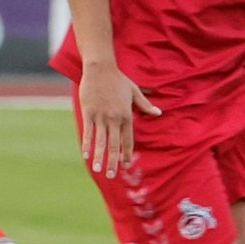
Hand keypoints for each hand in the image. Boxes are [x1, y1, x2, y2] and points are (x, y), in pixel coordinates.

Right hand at [77, 61, 158, 177]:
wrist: (101, 68)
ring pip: (100, 141)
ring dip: (99, 157)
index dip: (127, 154)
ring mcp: (101, 116)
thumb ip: (145, 104)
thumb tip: (159, 112)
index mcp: (126, 115)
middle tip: (112, 175)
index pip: (128, 140)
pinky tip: (85, 155)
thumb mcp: (134, 91)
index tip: (126, 165)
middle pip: (115, 145)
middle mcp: (114, 119)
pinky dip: (87, 144)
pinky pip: (88, 132)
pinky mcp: (89, 112)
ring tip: (97, 170)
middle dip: (113, 162)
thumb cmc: (118, 79)